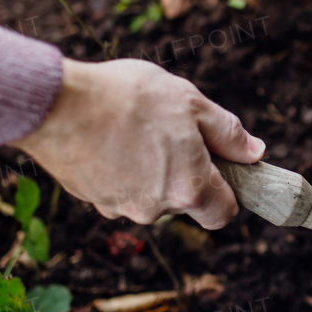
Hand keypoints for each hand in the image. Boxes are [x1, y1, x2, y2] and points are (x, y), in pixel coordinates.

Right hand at [12, 58, 264, 228]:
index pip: (223, 213)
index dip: (227, 191)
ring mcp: (120, 209)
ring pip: (150, 196)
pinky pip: (119, 189)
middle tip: (169, 131)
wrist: (56, 103)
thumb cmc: (129, 98)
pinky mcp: (92, 201)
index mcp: (189, 189)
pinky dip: (120, 170)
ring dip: (150, 170)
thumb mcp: (191, 103)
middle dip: (184, 173)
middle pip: (184, 201)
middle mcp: (156, 210)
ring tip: (134, 129)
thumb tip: (254, 152)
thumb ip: (227, 133)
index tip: (218, 166)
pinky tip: (108, 137)